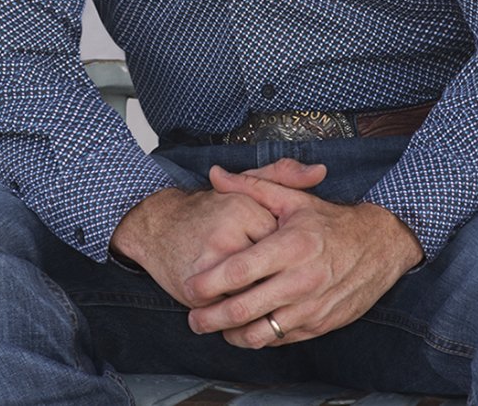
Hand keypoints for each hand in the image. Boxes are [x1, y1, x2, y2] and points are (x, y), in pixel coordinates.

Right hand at [110, 158, 326, 306]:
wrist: (156, 225)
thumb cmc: (207, 210)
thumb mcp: (245, 187)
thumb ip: (284, 176)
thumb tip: (321, 172)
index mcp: (242, 209)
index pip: (282, 242)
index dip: (283, 253)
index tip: (278, 253)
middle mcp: (226, 235)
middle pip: (269, 270)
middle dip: (273, 278)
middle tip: (272, 275)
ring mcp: (209, 264)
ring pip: (252, 292)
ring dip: (257, 295)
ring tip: (254, 287)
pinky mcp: (195, 288)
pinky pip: (229, 306)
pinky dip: (235, 306)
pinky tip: (234, 296)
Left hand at [185, 166, 423, 347]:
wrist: (380, 246)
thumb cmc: (331, 223)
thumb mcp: (293, 199)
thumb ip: (251, 186)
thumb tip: (216, 174)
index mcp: (290, 246)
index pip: (239, 270)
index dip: (209, 283)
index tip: (189, 287)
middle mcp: (300, 280)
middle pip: (243, 310)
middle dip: (210, 319)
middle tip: (193, 319)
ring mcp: (311, 307)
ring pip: (260, 333)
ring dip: (232, 335)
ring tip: (217, 328)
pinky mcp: (319, 325)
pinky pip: (280, 339)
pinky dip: (259, 337)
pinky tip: (247, 329)